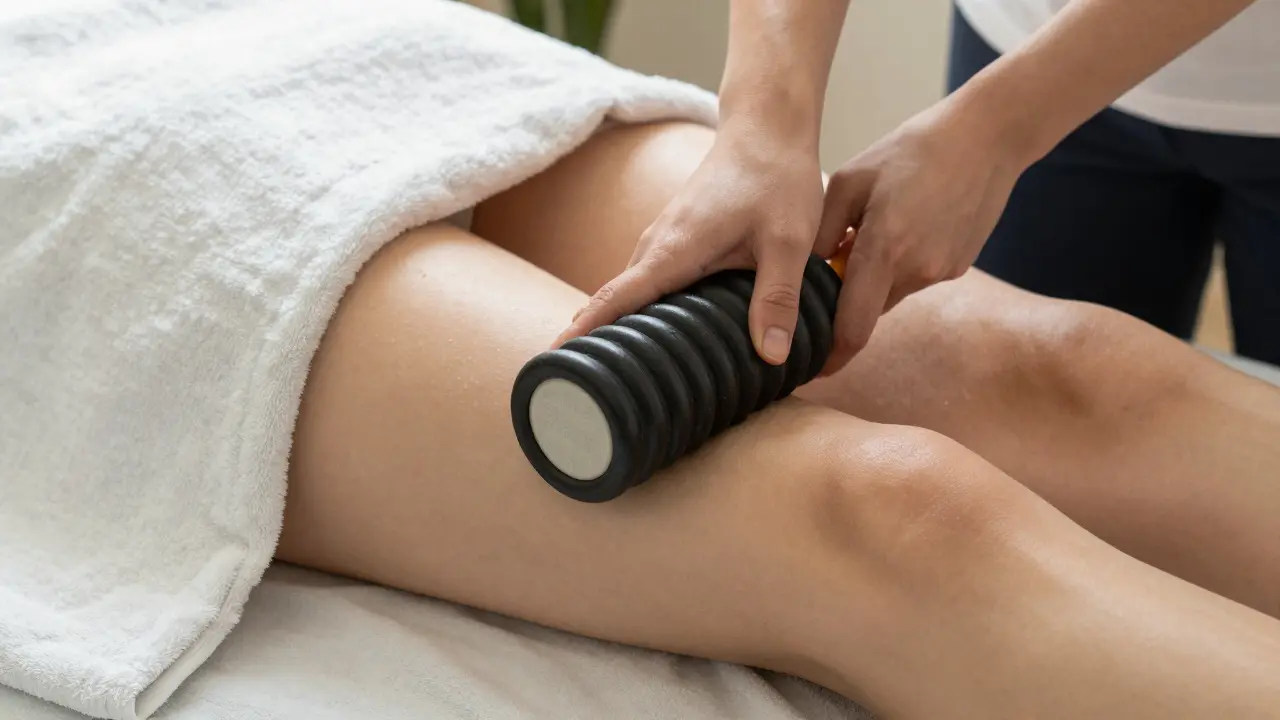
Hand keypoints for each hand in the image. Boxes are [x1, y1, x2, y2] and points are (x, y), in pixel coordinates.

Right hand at [555, 124, 824, 364]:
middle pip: (614, 303)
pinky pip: (647, 283)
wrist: (767, 128)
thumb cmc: (777, 178)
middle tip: (587, 393)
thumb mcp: (788, 241)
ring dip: (620, 329)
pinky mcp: (675, 240)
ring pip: (631, 294)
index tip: (554, 359)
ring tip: (617, 380)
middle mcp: (657, 245)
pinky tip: (658, 339)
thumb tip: (770, 357)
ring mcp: (662, 240)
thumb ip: (778, 297)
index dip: (584, 331)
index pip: (616, 297)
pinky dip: (641, 311)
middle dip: (597, 344)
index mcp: (674, 249)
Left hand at [814, 98, 1030, 373]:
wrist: (986, 138)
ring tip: (874, 230)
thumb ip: (821, 233)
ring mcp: (942, 271)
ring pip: (890, 293)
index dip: (830, 357)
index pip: (852, 328)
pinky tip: (906, 224)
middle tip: (829, 273)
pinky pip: (915, 278)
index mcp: (885, 249)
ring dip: (874, 278)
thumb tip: (801, 274)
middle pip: (867, 310)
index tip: (809, 369)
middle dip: (846, 302)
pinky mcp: (958, 266)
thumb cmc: (910, 150)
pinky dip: (900, 264)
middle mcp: (917, 270)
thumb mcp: (850, 182)